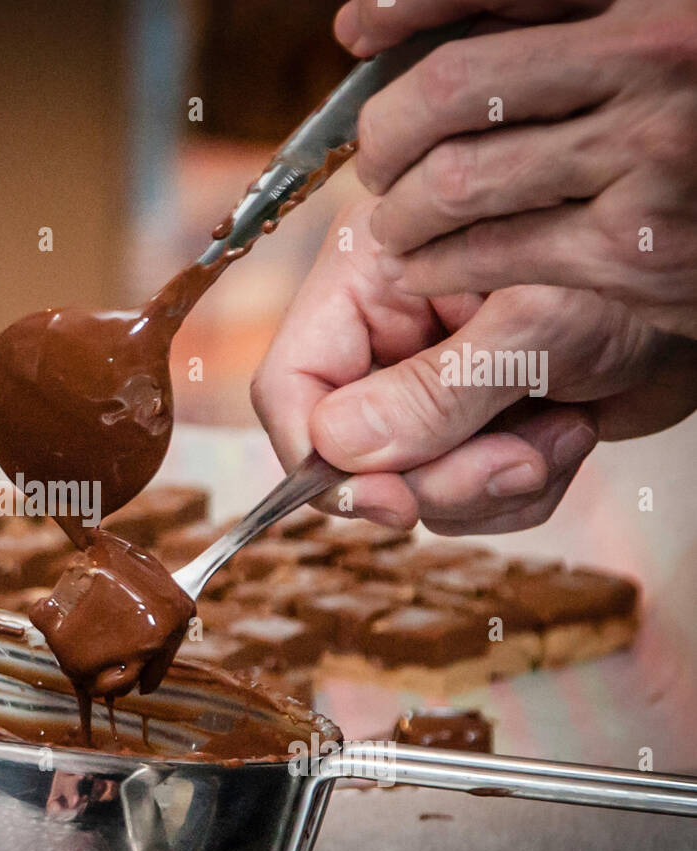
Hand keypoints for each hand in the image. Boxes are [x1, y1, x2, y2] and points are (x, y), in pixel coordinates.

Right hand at [251, 199, 696, 533]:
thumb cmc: (636, 269)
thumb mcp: (533, 326)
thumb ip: (433, 391)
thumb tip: (336, 451)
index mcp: (372, 278)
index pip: (292, 384)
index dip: (321, 458)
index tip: (384, 502)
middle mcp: (386, 335)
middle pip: (349, 451)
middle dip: (435, 477)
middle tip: (511, 465)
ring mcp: (427, 384)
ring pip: (406, 484)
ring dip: (486, 485)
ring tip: (554, 433)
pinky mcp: (470, 424)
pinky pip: (460, 496)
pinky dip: (518, 487)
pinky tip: (565, 432)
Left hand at [334, 0, 696, 339]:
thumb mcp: (654, 30)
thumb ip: (551, 19)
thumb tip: (379, 21)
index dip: (406, 3)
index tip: (357, 30)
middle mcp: (656, 60)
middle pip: (452, 87)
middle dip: (387, 129)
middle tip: (376, 155)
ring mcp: (650, 158)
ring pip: (458, 180)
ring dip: (400, 211)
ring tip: (393, 221)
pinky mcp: (637, 251)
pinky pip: (491, 253)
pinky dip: (433, 263)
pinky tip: (421, 265)